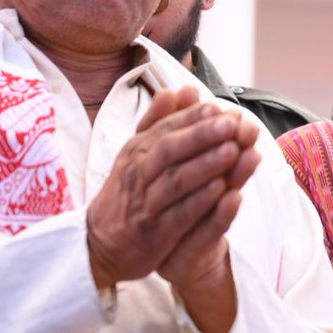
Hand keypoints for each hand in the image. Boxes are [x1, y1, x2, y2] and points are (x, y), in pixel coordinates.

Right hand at [85, 87, 257, 289]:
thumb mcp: (138, 153)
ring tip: (233, 151)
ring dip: (204, 165)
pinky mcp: (154, 233)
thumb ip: (161, 121)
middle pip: (169, 150)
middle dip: (200, 136)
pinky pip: (178, 215)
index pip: (166, 128)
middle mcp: (140, 173)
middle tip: (230, 123)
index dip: (193, 118)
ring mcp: (146, 203)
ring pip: (175, 181)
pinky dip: (199, 202)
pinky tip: (223, 191)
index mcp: (138, 151)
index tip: (219, 107)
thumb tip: (183, 88)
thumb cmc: (128, 191)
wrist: (100, 243)